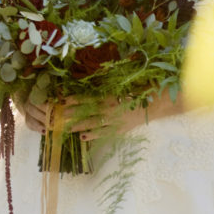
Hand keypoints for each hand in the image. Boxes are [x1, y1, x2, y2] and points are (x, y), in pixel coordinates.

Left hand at [23, 92, 183, 136]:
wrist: (157, 104)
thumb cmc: (139, 88)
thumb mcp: (122, 81)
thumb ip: (107, 81)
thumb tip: (90, 75)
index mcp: (110, 97)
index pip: (87, 98)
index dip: (74, 99)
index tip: (61, 99)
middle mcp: (109, 111)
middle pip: (86, 113)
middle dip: (70, 115)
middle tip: (56, 117)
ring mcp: (114, 122)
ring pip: (92, 125)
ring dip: (77, 126)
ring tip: (64, 128)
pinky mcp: (119, 129)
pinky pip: (103, 134)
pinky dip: (92, 136)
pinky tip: (81, 138)